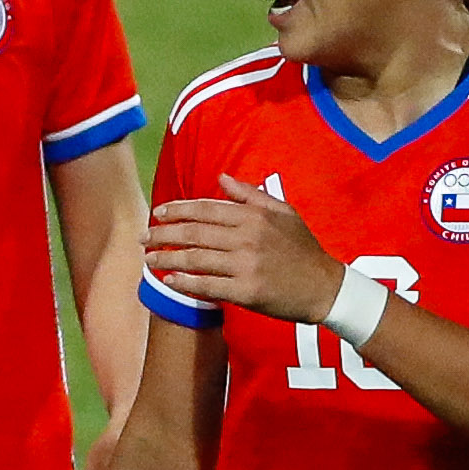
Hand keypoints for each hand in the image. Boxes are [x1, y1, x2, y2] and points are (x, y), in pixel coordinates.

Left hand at [141, 177, 346, 324]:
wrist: (325, 287)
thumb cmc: (303, 249)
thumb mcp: (283, 212)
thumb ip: (250, 194)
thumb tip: (221, 177)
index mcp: (253, 216)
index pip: (205, 208)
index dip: (177, 210)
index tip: (158, 213)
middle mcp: (246, 238)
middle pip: (193, 232)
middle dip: (163, 234)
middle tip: (143, 238)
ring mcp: (245, 265)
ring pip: (195, 259)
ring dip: (167, 258)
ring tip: (149, 260)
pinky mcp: (246, 292)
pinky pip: (207, 286)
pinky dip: (185, 283)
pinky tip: (170, 281)